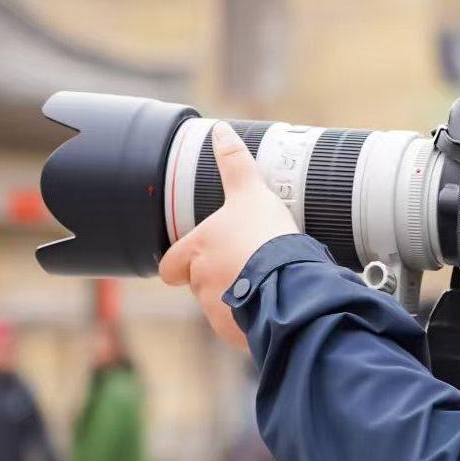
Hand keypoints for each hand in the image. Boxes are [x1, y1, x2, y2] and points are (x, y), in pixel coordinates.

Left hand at [161, 122, 299, 350]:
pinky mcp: (236, 331)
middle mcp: (199, 283)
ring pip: (219, 306)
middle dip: (214, 280)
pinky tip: (272, 305)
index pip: (170, 264)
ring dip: (234, 299)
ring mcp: (216, 310)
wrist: (290, 281)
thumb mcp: (250, 192)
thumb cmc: (266, 235)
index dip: (180, 263)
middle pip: (197, 285)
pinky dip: (250, 319)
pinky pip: (239, 326)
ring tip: (264, 286)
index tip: (195, 260)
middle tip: (242, 268)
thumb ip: (234, 163)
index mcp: (196, 252)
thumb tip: (221, 129)